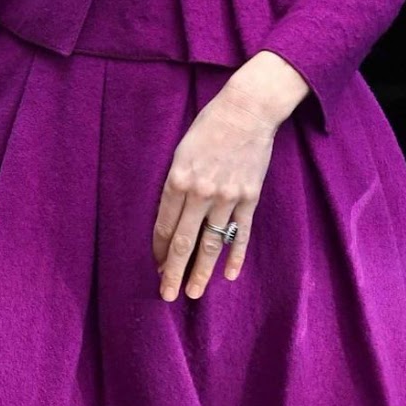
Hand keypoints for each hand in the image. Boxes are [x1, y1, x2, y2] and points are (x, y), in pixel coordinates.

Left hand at [152, 82, 279, 301]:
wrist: (248, 110)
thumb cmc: (209, 125)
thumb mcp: (181, 150)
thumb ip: (176, 183)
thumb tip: (172, 215)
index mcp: (178, 179)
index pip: (164, 226)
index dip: (158, 249)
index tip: (156, 265)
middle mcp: (201, 193)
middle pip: (183, 242)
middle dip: (172, 271)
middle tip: (166, 295)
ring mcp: (227, 198)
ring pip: (212, 244)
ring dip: (201, 271)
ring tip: (193, 292)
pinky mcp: (249, 198)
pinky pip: (241, 234)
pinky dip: (235, 256)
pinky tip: (229, 275)